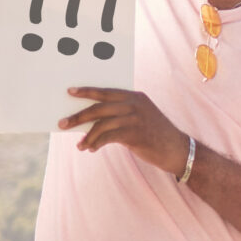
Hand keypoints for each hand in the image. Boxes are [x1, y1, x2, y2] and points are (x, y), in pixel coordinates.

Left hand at [59, 87, 186, 176]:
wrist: (177, 149)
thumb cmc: (155, 135)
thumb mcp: (140, 118)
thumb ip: (121, 114)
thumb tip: (91, 120)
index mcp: (135, 97)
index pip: (106, 91)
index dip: (87, 91)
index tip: (71, 92)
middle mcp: (134, 104)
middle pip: (99, 107)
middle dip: (79, 116)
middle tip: (63, 122)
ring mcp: (135, 118)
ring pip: (101, 124)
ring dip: (87, 136)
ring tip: (80, 145)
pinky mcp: (134, 134)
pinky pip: (107, 138)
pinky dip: (96, 143)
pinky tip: (90, 149)